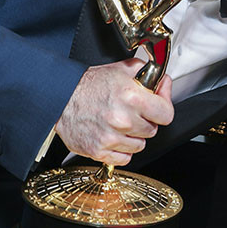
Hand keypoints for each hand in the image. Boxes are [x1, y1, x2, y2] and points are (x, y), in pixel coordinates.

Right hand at [54, 58, 173, 166]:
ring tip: (120, 123)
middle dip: (145, 121)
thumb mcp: (121, 69)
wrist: (59, 97)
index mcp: (132, 97)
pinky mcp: (99, 151)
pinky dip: (121, 150)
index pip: (166, 114)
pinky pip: (125, 158)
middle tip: (132, 111)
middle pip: (152, 130)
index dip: (163, 107)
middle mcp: (122, 119)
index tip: (158, 105)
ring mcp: (111, 137)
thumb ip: (147, 73)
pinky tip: (113, 136)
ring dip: (133, 136)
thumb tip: (163, 82)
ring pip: (140, 145)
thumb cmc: (88, 84)